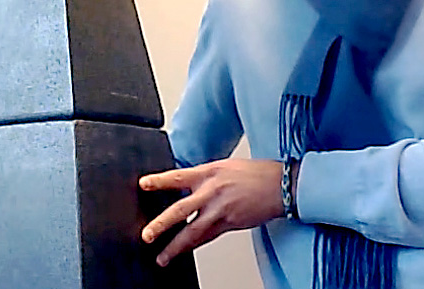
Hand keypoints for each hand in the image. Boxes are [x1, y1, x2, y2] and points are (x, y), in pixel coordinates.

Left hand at [139, 158, 283, 266]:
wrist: (280, 185)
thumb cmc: (255, 174)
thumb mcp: (225, 166)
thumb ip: (205, 176)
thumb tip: (187, 184)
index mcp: (209, 172)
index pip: (179, 176)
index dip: (159, 180)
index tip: (143, 185)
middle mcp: (212, 191)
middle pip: (181, 209)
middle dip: (161, 224)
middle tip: (147, 234)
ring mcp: (221, 209)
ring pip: (193, 231)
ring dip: (175, 246)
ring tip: (162, 257)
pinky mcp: (230, 223)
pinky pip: (208, 237)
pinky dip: (194, 245)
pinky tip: (185, 251)